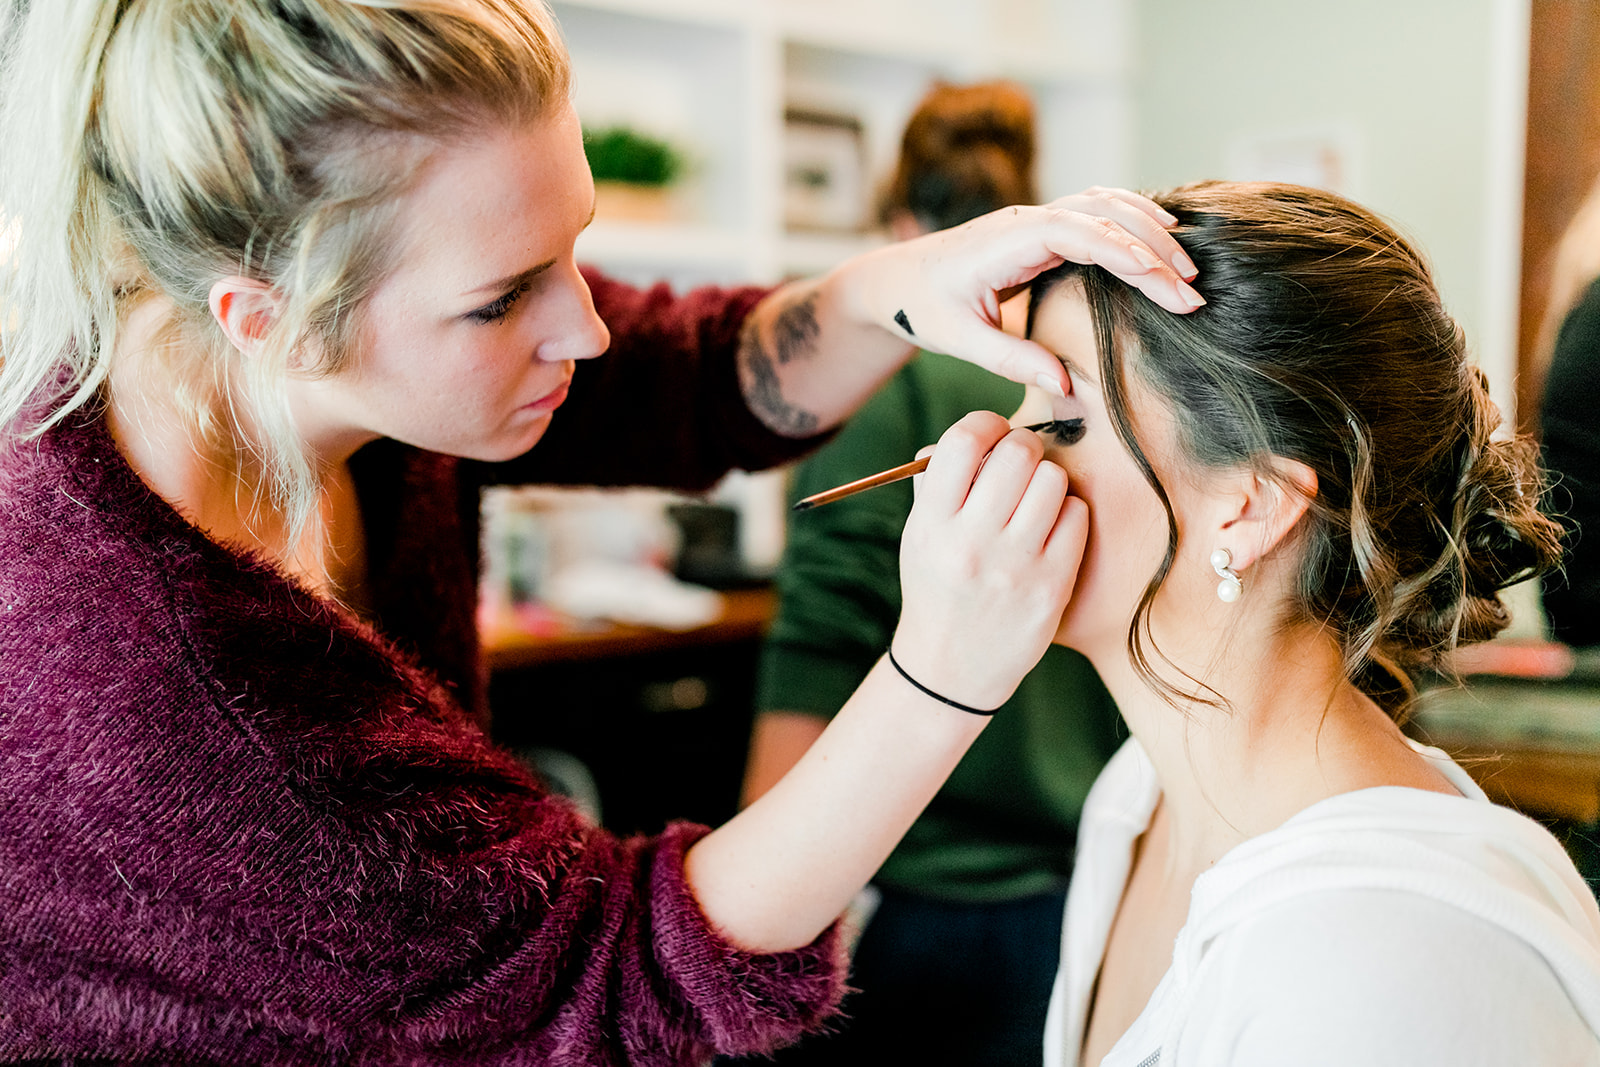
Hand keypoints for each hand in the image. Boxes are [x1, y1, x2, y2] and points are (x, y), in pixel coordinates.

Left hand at [838, 187, 1202, 396]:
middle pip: (1104, 215)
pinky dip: (1132, 223)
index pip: (1080, 233)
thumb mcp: (958, 339)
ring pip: (1105, 205)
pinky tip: (1160, 245)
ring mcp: (1035, 219)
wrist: (896, 281)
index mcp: (1006, 240)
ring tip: (1188, 267)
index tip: (1167, 286)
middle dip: (1153, 249)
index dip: (1128, 255)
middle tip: (1193, 290)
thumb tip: (1064, 385)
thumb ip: (1009, 359)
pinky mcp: (1041, 229)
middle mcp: (1025, 220)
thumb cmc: (922, 307)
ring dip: (1149, 231)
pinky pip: (1095, 213)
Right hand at [892, 411, 1089, 710]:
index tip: (991, 434)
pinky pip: (1077, 516)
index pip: (962, 442)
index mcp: (931, 524)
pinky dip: (1067, 513)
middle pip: (1017, 453)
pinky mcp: (1052, 586)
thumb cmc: (937, 588)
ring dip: (1047, 480)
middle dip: (1023, 446)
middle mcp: (972, 543)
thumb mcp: (919, 537)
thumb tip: (973, 435)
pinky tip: (1050, 530)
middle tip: (1020, 461)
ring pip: (1053, 479)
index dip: (984, 424)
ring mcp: (1015, 566)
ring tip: (1034, 500)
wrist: (950, 667)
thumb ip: (935, 484)